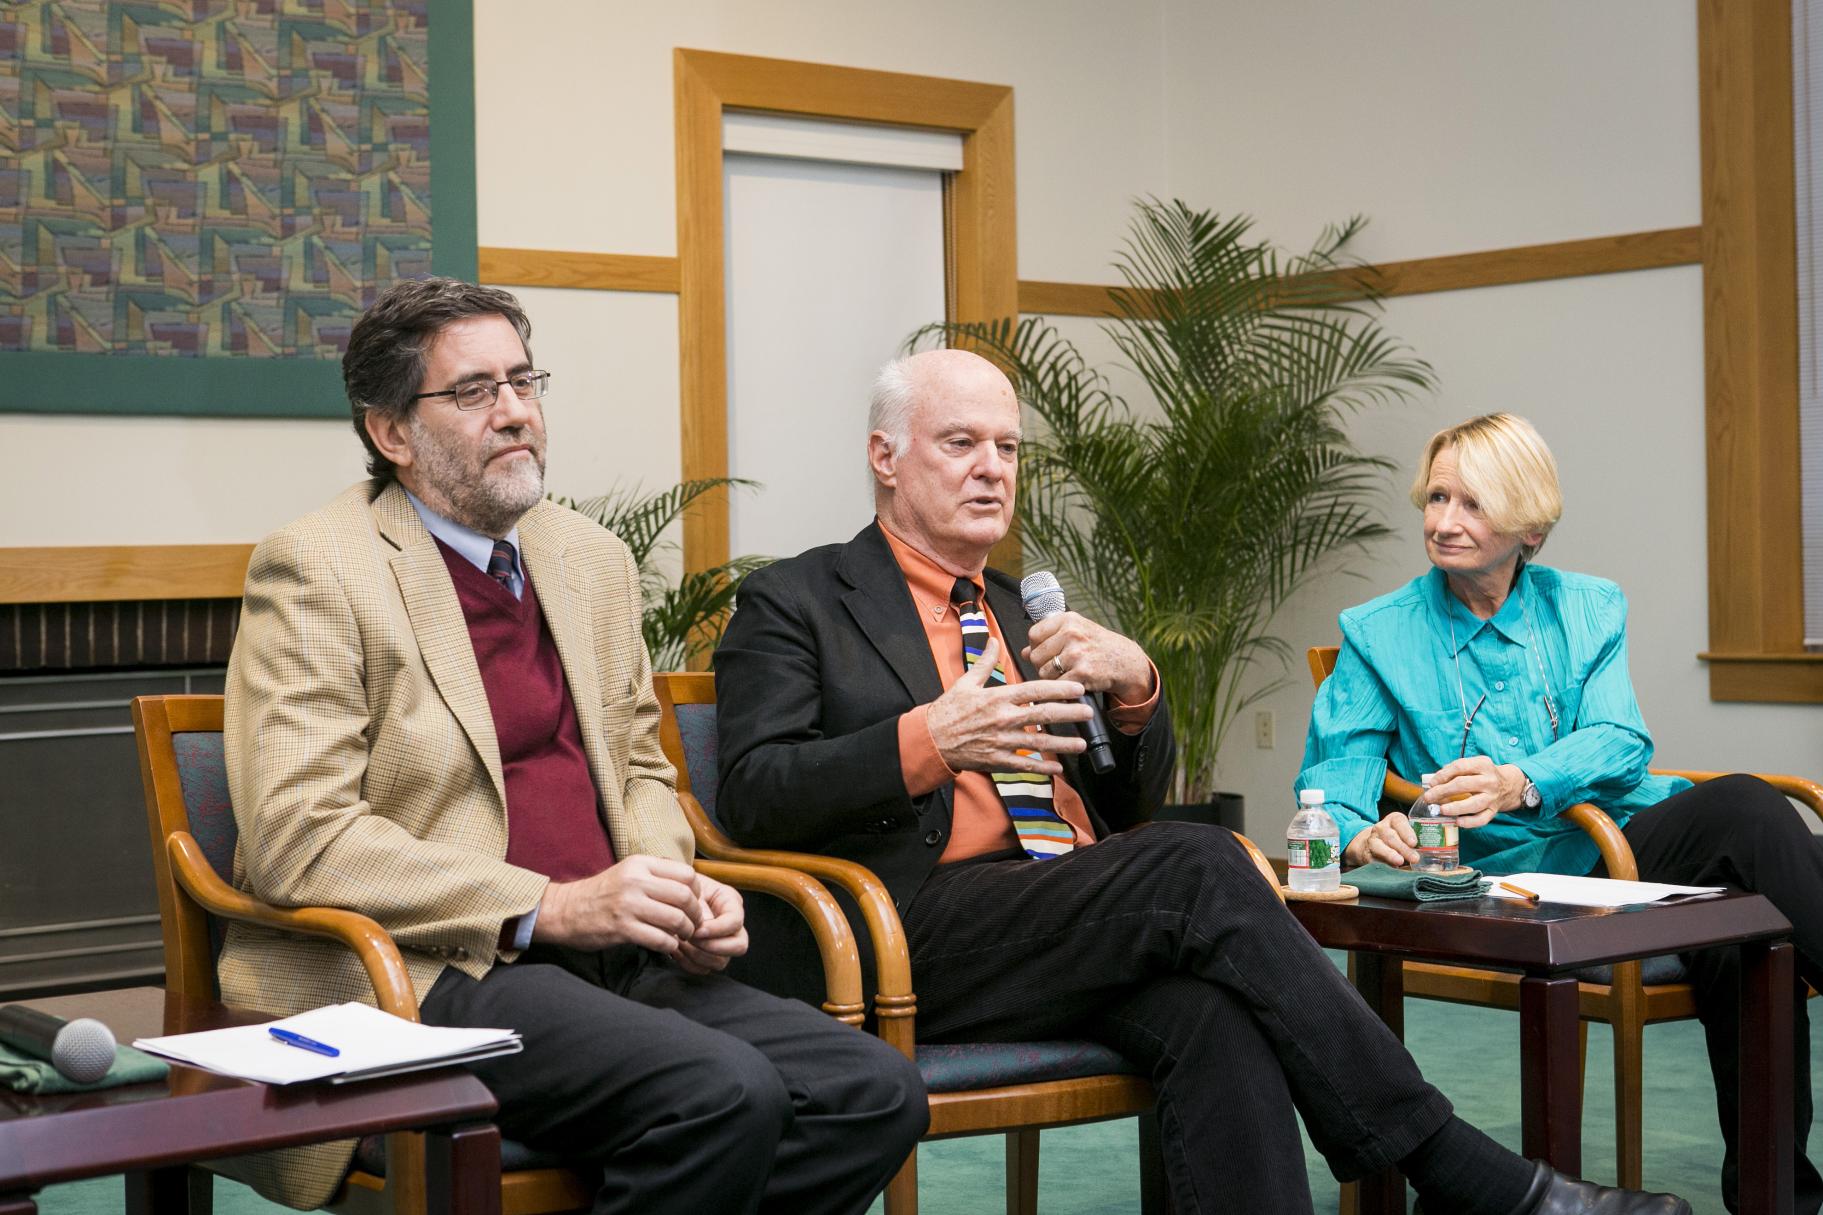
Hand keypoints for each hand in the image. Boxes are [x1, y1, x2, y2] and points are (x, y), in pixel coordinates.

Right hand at [534, 855, 703, 954]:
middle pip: (685, 896)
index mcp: (640, 864)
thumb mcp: (629, 872)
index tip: (693, 903)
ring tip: (682, 935)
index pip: (686, 874)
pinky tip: (667, 944)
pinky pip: (660, 939)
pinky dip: (670, 945)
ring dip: (686, 931)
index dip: (696, 891)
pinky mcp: (622, 929)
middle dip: (695, 914)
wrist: (566, 910)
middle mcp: (636, 881)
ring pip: (676, 919)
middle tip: (693, 923)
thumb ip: (656, 874)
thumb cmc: (603, 893)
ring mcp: (628, 905)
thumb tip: (690, 883)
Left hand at [676, 872, 747, 974]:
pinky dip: (688, 963)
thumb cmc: (677, 886)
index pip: (736, 922)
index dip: (718, 929)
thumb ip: (697, 903)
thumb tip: (699, 927)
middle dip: (712, 947)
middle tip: (691, 939)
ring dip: (698, 955)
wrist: (665, 895)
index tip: (697, 930)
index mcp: (731, 903)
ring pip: (721, 962)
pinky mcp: (706, 956)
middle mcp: (731, 925)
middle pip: (738, 946)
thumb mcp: (689, 885)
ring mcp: (720, 943)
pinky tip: (676, 950)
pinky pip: (703, 970)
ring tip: (679, 943)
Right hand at [926, 637, 1092, 774]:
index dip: (1058, 689)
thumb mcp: (966, 682)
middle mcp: (1002, 719)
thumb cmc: (948, 710)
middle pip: (1043, 715)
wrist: (931, 739)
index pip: (1034, 691)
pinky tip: (1058, 768)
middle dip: (1069, 713)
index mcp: (997, 698)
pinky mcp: (996, 760)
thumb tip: (992, 639)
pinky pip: (1024, 765)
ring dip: (1062, 744)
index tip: (1077, 687)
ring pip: (1038, 743)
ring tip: (1082, 744)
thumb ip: (985, 662)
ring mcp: (1001, 741)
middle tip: (1089, 712)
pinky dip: (1042, 768)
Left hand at [1024, 612, 1153, 703]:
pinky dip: (1062, 687)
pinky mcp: (1082, 672)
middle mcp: (1071, 633)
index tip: (1046, 652)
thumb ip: (1049, 638)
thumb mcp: (1076, 632)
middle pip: (1035, 656)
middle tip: (1058, 666)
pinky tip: (1073, 681)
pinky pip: (1057, 684)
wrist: (1125, 661)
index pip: (1033, 635)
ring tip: (1067, 673)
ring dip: (1052, 678)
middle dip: (1042, 665)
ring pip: (1043, 672)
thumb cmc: (1097, 645)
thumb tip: (1023, 652)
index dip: (1035, 647)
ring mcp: (1077, 653)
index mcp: (1068, 620)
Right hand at [1344, 813, 1419, 866]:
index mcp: (1393, 820)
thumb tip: (1433, 855)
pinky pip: (1373, 859)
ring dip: (1390, 854)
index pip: (1399, 822)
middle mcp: (1381, 828)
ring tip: (1400, 862)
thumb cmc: (1397, 839)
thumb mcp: (1405, 834)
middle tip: (1415, 858)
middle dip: (1403, 848)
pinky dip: (1383, 864)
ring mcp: (1372, 841)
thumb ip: (1417, 841)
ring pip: (1379, 846)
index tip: (1414, 843)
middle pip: (1391, 837)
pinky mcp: (1367, 854)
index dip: (1406, 832)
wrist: (1372, 843)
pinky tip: (1391, 869)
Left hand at [1426, 756, 1529, 827]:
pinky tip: (1457, 821)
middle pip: (1463, 785)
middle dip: (1443, 791)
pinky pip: (1482, 819)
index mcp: (1482, 765)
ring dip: (1455, 807)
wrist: (1509, 785)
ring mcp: (1493, 797)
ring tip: (1441, 810)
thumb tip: (1433, 782)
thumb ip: (1454, 771)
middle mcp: (1489, 780)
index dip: (1443, 775)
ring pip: (1473, 804)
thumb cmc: (1483, 775)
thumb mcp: (1473, 765)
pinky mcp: (1494, 811)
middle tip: (1429, 798)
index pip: (1460, 767)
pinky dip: (1469, 822)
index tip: (1432, 783)